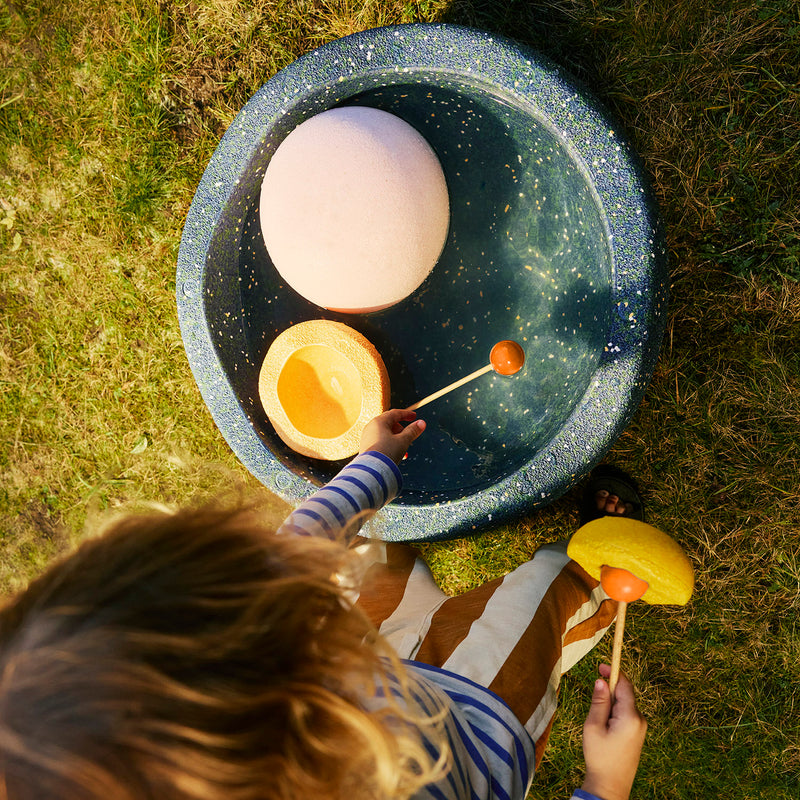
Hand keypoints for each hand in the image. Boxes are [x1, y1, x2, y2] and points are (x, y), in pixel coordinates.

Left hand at [359, 408, 425, 464]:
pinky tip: (396, 456)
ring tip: (404, 451)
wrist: (372, 471)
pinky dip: (390, 445)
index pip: (394, 413)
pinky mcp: (366, 447)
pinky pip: (380, 442)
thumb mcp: (403, 441)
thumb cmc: (387, 453)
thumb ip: (412, 431)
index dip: (406, 414)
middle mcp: (371, 427)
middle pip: (389, 423)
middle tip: (409, 437)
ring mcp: (367, 437)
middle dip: (401, 430)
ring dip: (397, 440)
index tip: (415, 416)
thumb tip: (422, 423)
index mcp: (379, 422)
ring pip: (385, 434)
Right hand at [580, 664, 647, 799]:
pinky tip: (604, 724)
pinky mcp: (638, 733)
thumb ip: (599, 702)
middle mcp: (640, 720)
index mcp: (630, 717)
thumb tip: (602, 681)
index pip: (624, 685)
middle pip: (625, 693)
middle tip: (594, 690)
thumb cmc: (599, 757)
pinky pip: (626, 713)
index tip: (601, 665)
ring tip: (597, 718)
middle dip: (610, 688)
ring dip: (611, 701)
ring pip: (625, 703)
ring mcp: (641, 727)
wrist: (611, 786)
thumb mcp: (593, 726)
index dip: (613, 672)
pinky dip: (615, 711)